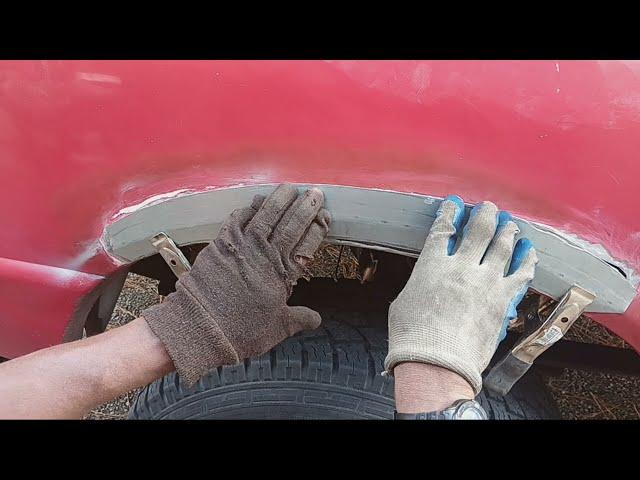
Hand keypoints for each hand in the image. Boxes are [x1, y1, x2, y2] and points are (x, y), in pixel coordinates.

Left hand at [143, 184, 330, 384]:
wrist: (201, 327)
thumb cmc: (241, 330)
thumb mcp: (278, 328)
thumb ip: (299, 319)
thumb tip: (316, 319)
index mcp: (283, 273)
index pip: (307, 243)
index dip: (318, 228)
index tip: (326, 216)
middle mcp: (265, 254)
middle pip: (291, 224)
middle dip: (305, 207)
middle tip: (315, 193)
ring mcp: (242, 245)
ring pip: (265, 215)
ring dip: (279, 199)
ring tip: (289, 188)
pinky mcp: (221, 243)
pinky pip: (237, 219)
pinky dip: (248, 209)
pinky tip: (255, 203)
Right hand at [385, 195, 537, 393]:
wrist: (437, 363)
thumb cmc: (414, 338)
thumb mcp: (404, 301)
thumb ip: (421, 284)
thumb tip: (427, 282)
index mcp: (432, 265)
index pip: (443, 229)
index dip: (450, 213)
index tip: (455, 205)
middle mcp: (461, 267)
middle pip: (479, 230)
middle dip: (484, 214)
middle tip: (488, 208)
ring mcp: (486, 282)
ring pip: (503, 246)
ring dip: (507, 231)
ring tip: (510, 224)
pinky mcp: (503, 300)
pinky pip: (521, 274)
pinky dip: (526, 260)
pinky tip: (529, 252)